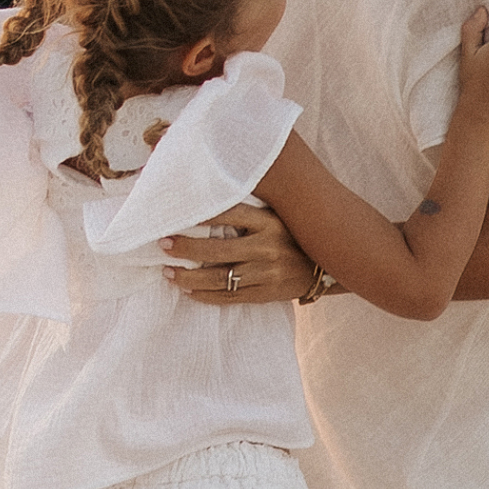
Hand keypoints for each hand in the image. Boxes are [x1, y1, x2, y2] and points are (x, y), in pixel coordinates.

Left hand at [161, 204, 316, 303]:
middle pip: (218, 250)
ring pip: (221, 278)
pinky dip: (206, 296)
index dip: (200, 215)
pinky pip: (231, 298)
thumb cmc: (290, 233)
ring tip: (168, 273)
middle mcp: (269, 246)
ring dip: (190, 277)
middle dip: (186, 249)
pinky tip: (188, 291)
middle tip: (162, 244)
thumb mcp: (275, 214)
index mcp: (269, 220)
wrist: (326, 266)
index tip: (174, 215)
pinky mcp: (268, 293)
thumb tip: (205, 190)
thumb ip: (245, 206)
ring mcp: (269, 273)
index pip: (229, 214)